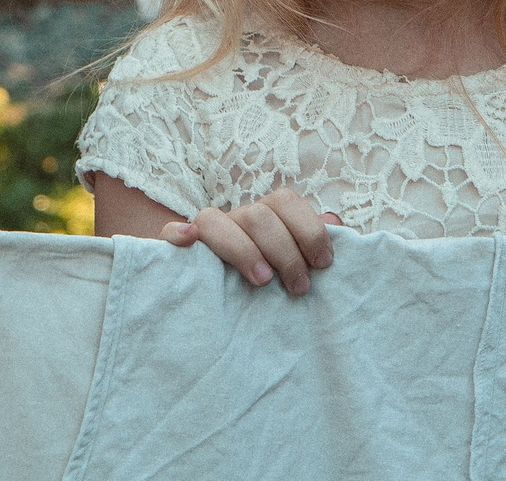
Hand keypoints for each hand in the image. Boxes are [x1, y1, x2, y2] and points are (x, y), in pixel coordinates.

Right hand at [162, 186, 341, 294]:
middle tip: (300, 288)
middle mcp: (235, 220)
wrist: (223, 305)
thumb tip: (336, 222)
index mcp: (266, 217)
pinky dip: (177, 234)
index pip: (286, 201)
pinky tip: (189, 240)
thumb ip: (313, 244)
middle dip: (284, 250)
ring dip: (242, 249)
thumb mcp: (296, 265)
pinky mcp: (176, 252)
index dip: (308, 229)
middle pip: (257, 215)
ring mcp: (205, 234)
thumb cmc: (269, 283)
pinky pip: (169, 234)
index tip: (323, 264)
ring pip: (214, 220)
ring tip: (263, 281)